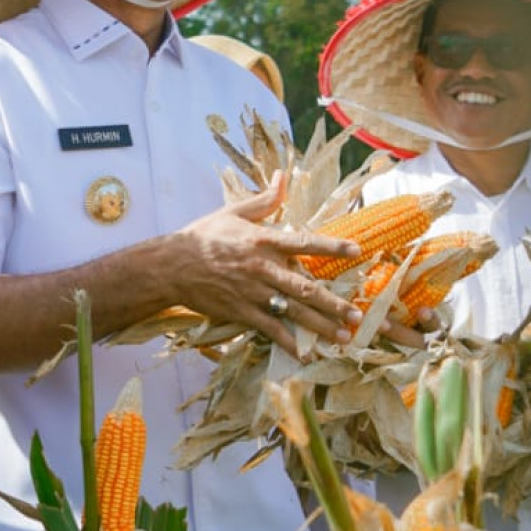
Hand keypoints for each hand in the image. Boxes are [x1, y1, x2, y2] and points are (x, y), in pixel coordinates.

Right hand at [167, 181, 363, 352]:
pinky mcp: (241, 312)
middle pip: (304, 287)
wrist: (171, 265)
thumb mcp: (233, 212)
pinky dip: (290, 343)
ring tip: (345, 336)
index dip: (332, 246)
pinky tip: (308, 355)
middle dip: (334, 302)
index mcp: (263, 240)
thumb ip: (264, 199)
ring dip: (321, 326)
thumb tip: (283, 175)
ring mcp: (252, 293)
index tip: (357, 250)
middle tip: (359, 314)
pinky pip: (271, 329)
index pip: (304, 242)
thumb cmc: (203, 236)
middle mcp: (262, 268)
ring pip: (293, 312)